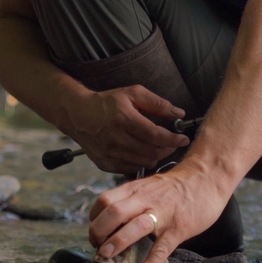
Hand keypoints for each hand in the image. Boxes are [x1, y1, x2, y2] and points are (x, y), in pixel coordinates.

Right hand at [64, 85, 190, 173]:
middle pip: (152, 152)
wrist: (78, 115)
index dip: (173, 140)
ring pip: (143, 163)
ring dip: (155, 156)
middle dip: (168, 149)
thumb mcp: (132, 93)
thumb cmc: (107, 102)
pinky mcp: (105, 164)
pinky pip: (131, 169)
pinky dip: (141, 162)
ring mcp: (109, 154)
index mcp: (124, 119)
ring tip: (158, 147)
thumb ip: (157, 103)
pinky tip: (142, 153)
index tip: (183, 139)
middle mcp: (116, 139)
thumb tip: (179, 113)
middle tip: (172, 143)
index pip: (156, 136)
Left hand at [88, 165, 231, 262]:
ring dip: (117, 242)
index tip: (95, 234)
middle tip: (97, 248)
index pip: (104, 201)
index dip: (94, 219)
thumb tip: (111, 222)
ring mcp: (162, 214)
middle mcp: (145, 200)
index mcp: (135, 190)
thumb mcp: (148, 187)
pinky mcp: (178, 228)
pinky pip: (161, 248)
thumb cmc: (175, 187)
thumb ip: (130, 200)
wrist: (206, 178)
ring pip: (134, 226)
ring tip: (106, 257)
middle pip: (113, 212)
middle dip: (98, 231)